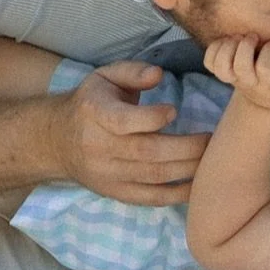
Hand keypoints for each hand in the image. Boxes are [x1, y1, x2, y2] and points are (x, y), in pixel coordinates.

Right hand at [57, 61, 207, 205]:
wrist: (57, 141)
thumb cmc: (91, 103)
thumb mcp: (105, 77)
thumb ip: (132, 72)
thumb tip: (158, 75)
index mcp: (95, 114)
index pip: (123, 121)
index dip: (151, 118)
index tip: (175, 110)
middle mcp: (100, 147)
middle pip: (147, 153)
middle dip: (185, 148)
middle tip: (212, 138)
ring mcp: (108, 174)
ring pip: (153, 176)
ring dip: (187, 169)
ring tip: (211, 158)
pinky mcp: (116, 192)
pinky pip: (150, 198)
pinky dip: (177, 194)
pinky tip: (198, 184)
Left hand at [204, 36, 269, 111]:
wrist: (268, 96)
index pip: (265, 67)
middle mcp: (249, 82)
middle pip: (240, 67)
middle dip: (246, 46)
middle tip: (253, 36)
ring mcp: (233, 78)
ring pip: (221, 66)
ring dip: (228, 47)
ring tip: (238, 38)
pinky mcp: (222, 72)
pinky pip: (209, 62)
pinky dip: (214, 49)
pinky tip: (228, 42)